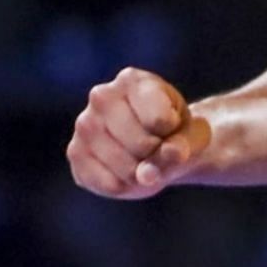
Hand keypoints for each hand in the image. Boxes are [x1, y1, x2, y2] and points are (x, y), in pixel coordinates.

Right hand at [66, 66, 210, 199]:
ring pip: (124, 167)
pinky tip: (126, 171)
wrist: (157, 142)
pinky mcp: (75, 153)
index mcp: (132, 80)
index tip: (170, 124)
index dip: (173, 133)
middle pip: (141, 144)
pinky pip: (107, 183)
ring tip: (142, 157)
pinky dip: (125, 186)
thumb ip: (180, 149)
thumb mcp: (191, 136)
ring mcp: (84, 125)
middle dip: (156, 154)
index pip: (159, 121)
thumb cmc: (176, 131)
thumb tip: (146, 175)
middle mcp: (101, 96)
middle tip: (156, 144)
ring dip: (141, 174)